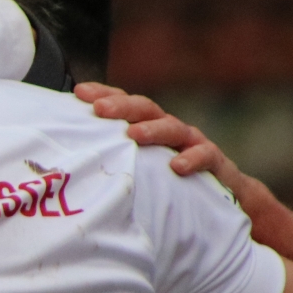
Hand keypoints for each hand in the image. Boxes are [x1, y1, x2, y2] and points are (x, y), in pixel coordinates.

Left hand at [74, 82, 282, 227]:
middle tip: (100, 109)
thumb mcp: (139, 169)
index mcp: (148, 127)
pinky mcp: (216, 163)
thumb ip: (113, 160)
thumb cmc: (170, 182)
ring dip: (153, 129)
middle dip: (122, 107)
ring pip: (173, 129)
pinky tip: (176, 167)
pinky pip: (205, 156)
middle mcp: (169, 130)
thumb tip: (68, 164)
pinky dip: (192, 159)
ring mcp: (192, 143)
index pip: (125, 104)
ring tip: (133, 135)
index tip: (79, 92)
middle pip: (145, 110)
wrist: (223, 200)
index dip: (104, 94)